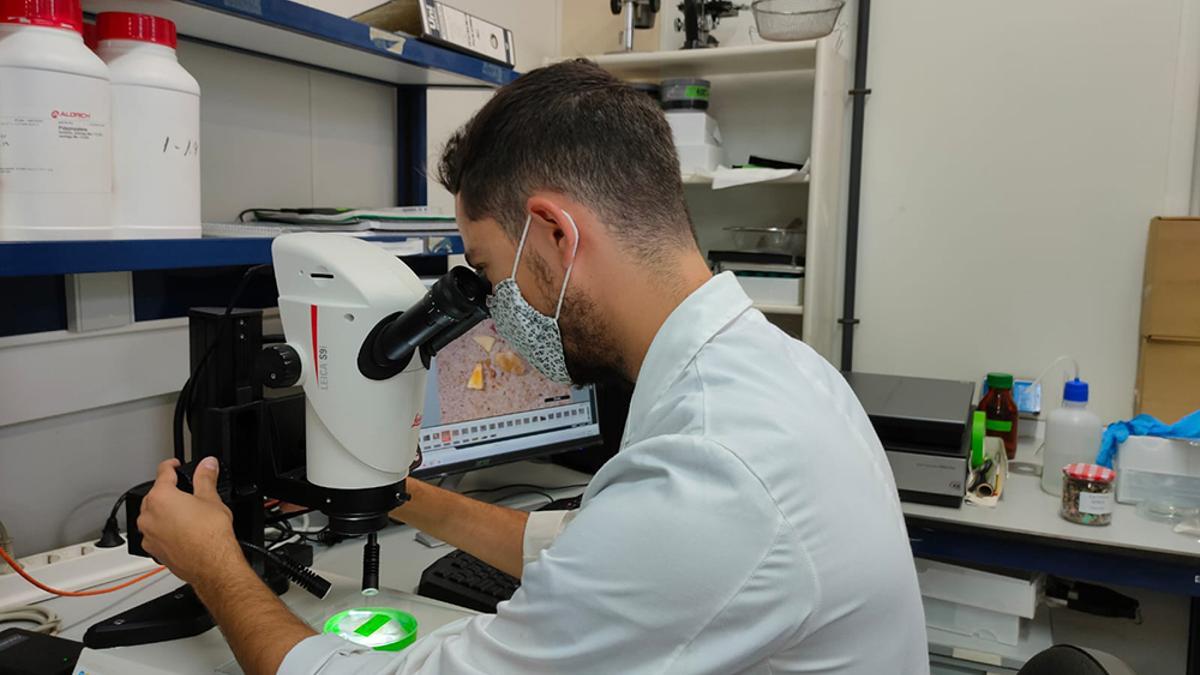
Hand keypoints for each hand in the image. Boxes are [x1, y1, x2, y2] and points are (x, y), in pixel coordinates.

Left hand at [138, 457, 245, 586]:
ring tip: (188, 514)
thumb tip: (208, 464)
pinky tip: (183, 531)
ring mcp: (148, 534)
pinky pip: (155, 533)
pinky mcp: (153, 550)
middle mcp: (148, 515)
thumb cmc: (210, 535)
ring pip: (153, 516)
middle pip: (155, 495)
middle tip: (188, 492)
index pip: (163, 472)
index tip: (176, 465)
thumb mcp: (211, 499)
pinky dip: (165, 529)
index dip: (172, 465)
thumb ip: (206, 477)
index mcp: (161, 497)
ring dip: (165, 512)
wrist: (211, 565)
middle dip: (170, 491)